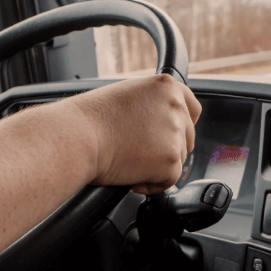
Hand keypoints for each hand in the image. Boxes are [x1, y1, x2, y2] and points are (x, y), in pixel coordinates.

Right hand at [67, 75, 200, 194]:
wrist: (78, 136)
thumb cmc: (91, 118)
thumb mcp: (128, 95)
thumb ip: (151, 104)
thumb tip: (161, 123)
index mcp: (167, 86)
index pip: (193, 108)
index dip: (182, 125)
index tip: (170, 135)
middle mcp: (176, 106)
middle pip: (187, 137)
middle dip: (167, 148)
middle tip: (139, 153)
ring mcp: (175, 134)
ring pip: (178, 160)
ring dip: (157, 166)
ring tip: (129, 161)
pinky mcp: (170, 161)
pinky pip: (168, 181)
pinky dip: (151, 184)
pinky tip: (131, 176)